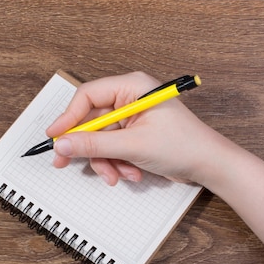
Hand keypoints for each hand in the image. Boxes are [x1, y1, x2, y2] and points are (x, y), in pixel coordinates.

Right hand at [46, 72, 230, 186]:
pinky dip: (117, 163)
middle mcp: (130, 99)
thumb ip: (94, 144)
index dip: (68, 118)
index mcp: (132, 87)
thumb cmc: (184, 145)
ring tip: (118, 175)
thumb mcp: (133, 146)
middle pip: (91, 121)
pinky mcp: (135, 135)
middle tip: (65, 163)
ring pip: (100, 139)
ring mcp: (133, 118)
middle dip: (88, 148)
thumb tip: (63, 144)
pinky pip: (112, 148)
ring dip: (105, 161)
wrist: (209, 165)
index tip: (54, 137)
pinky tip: (131, 173)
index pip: (88, 97)